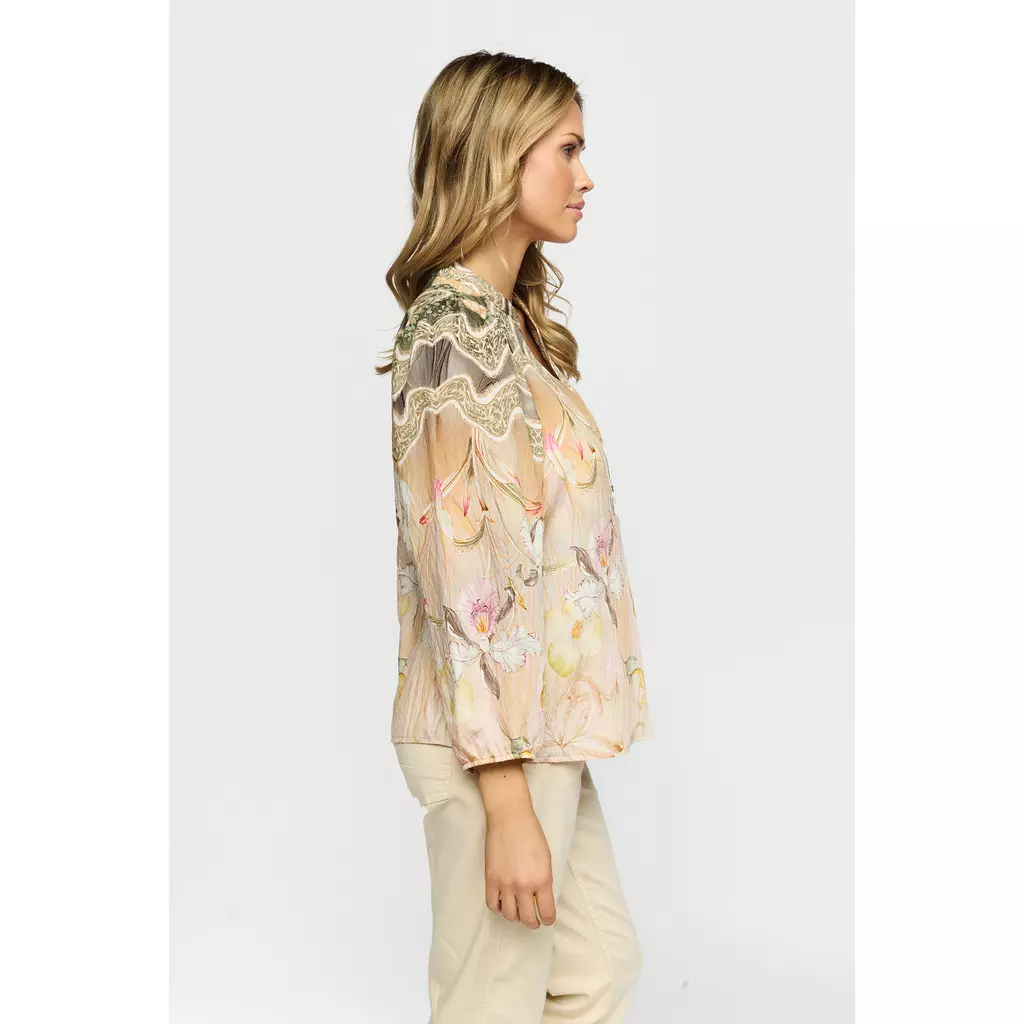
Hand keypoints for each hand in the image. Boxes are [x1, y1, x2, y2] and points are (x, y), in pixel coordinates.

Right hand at [475, 760, 555, 928]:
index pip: (546, 912)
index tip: (547, 919)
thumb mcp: (546, 859)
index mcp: (543, 879)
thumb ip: (544, 881)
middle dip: (532, 922)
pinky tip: (503, 902)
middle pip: (528, 919)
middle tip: (533, 919)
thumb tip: (541, 899)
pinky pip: (492, 904)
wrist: (510, 817)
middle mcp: (524, 885)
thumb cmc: (532, 833)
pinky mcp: (490, 879)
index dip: (548, 919)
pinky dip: (499, 908)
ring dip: (515, 916)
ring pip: (510, 916)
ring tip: (518, 910)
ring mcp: (505, 884)